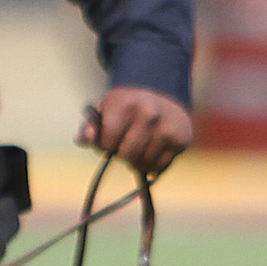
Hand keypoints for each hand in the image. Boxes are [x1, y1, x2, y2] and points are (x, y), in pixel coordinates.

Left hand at [76, 86, 192, 176]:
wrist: (164, 98)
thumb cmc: (126, 109)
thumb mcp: (105, 111)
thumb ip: (89, 128)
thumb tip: (85, 139)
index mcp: (125, 103)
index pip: (108, 142)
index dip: (105, 146)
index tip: (110, 138)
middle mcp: (149, 113)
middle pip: (127, 156)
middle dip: (122, 155)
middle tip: (125, 143)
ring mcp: (167, 127)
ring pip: (143, 164)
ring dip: (137, 162)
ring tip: (139, 146)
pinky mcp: (181, 140)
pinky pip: (159, 167)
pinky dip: (152, 165)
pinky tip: (151, 151)